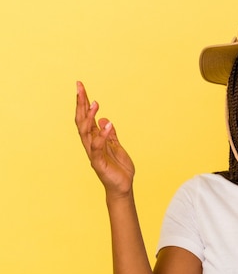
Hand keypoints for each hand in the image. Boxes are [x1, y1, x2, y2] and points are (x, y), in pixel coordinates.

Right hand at [75, 81, 134, 197]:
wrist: (123, 187)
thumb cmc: (119, 169)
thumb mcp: (117, 147)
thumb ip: (110, 135)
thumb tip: (105, 120)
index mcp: (95, 139)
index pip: (86, 117)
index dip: (83, 102)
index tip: (80, 86)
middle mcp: (91, 144)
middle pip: (81, 121)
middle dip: (80, 104)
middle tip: (80, 87)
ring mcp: (93, 153)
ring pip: (85, 132)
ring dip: (89, 117)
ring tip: (95, 102)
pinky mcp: (98, 162)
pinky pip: (98, 146)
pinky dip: (102, 135)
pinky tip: (107, 124)